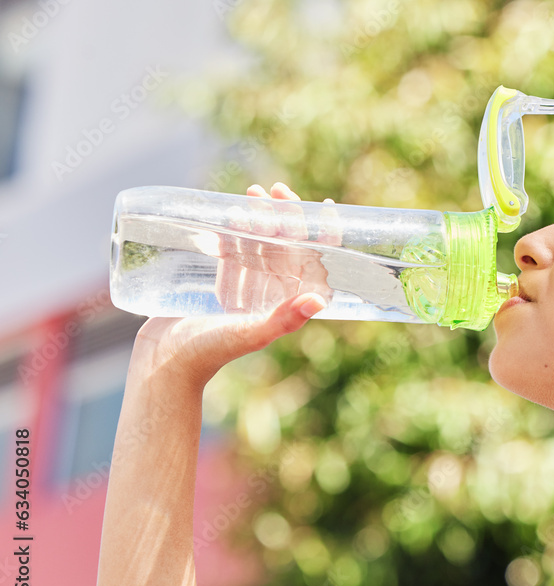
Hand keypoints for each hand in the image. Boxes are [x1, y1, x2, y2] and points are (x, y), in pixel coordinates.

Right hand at [132, 183, 339, 389]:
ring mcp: (245, 291)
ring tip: (252, 192)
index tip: (325, 207)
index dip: (322, 236)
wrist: (163, 364)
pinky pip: (233, 253)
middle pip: (287, 248)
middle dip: (286, 217)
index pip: (313, 264)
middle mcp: (270, 297)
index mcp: (285, 306)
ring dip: (260, 219)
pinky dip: (234, 233)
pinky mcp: (218, 288)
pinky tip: (231, 212)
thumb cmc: (208, 353)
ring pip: (260, 246)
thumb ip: (282, 319)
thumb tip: (318, 299)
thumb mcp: (249, 333)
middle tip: (276, 189)